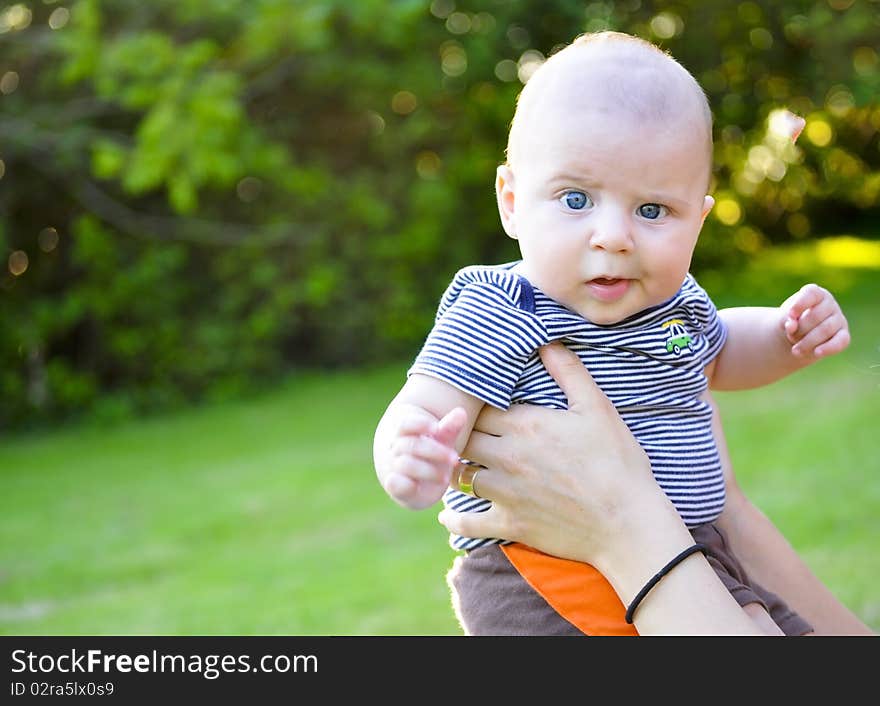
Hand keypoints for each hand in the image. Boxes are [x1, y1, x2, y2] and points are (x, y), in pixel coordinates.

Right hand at [383, 406, 466, 509]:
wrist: (416, 482)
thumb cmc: (431, 455)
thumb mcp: (442, 441)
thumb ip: (450, 428)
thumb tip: (461, 412)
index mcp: (405, 433)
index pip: (406, 424)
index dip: (420, 424)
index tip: (437, 428)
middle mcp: (396, 449)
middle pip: (411, 445)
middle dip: (435, 452)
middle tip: (455, 459)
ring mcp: (394, 467)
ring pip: (406, 464)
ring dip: (428, 470)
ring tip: (446, 478)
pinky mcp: (396, 487)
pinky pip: (394, 484)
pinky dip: (402, 484)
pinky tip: (416, 486)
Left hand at [438, 343, 662, 567]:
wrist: (626, 522)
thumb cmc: (616, 462)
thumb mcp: (597, 408)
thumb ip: (569, 372)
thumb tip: (547, 342)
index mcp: (524, 425)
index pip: (479, 410)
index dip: (473, 408)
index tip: (473, 408)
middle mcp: (507, 457)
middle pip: (464, 440)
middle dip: (460, 437)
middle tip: (458, 436)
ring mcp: (505, 493)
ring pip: (460, 476)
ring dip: (456, 470)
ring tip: (454, 466)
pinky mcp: (510, 524)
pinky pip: (469, 522)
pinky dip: (455, 519)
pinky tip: (449, 515)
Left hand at [780, 284, 849, 358]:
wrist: (799, 335)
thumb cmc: (793, 321)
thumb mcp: (786, 319)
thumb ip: (786, 320)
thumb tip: (791, 325)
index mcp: (816, 294)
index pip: (811, 293)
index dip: (800, 304)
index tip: (790, 315)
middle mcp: (830, 304)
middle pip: (815, 316)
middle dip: (800, 329)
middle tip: (790, 336)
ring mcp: (839, 319)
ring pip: (825, 330)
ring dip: (807, 342)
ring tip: (795, 351)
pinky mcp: (844, 335)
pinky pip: (840, 341)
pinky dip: (828, 348)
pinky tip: (816, 353)